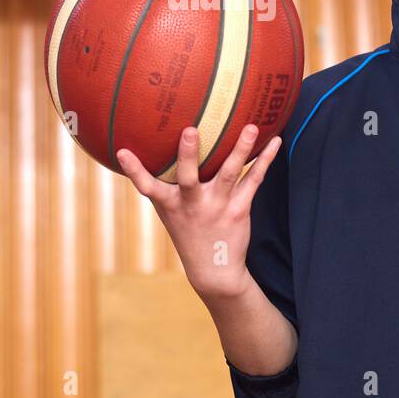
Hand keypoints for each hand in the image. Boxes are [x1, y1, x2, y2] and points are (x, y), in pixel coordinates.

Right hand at [115, 124, 282, 300]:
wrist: (214, 270)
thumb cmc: (187, 231)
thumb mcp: (168, 212)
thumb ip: (158, 185)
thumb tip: (136, 151)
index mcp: (171, 204)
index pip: (147, 186)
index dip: (134, 170)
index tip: (123, 151)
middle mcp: (193, 204)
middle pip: (189, 178)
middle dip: (188, 155)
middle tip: (190, 131)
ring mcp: (218, 206)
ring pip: (229, 174)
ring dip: (240, 149)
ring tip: (250, 127)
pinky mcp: (239, 208)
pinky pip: (254, 180)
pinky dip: (265, 160)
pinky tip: (275, 141)